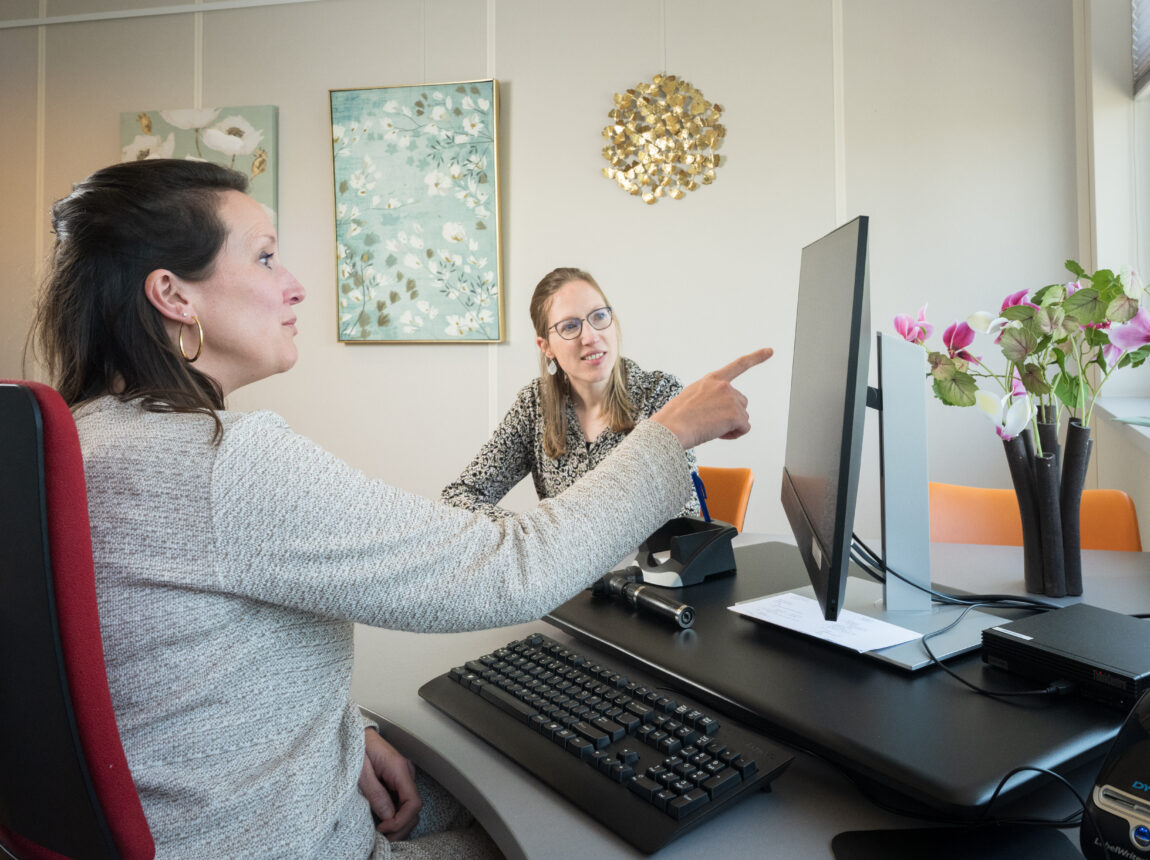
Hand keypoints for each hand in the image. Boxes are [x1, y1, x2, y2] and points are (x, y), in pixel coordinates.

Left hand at [359, 728, 421, 840]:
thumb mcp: (360, 772)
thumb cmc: (355, 747)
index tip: (383, 828)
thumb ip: (375, 793)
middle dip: (400, 827)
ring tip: (380, 831)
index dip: (401, 821)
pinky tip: (382, 820)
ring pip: (410, 807)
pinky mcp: (397, 779)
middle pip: (414, 808)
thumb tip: (388, 815)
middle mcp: (405, 772)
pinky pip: (402, 802)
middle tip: (381, 836)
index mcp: (398, 768)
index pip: (413, 802)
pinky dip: (395, 815)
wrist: (354, 733)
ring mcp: (403, 776)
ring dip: (398, 823)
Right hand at [651, 348, 773, 449]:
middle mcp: (724, 386)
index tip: (770, 351)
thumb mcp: (691, 398)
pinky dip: (734, 434)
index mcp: (711, 380)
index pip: (738, 365)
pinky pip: (744, 428)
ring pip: (742, 417)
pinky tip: (717, 433)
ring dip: (731, 425)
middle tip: (709, 423)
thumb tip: (717, 413)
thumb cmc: (675, 418)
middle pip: (741, 402)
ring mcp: (731, 399)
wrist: (671, 428)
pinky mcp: (735, 414)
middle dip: (730, 414)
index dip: (756, 357)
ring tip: (709, 428)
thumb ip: (709, 398)